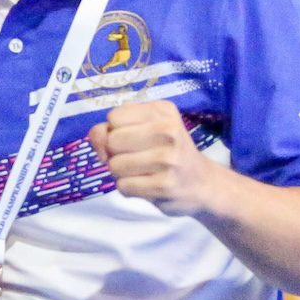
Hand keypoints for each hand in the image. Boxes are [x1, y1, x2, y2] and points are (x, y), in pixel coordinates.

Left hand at [88, 100, 221, 217]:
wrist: (203, 184)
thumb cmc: (168, 153)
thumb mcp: (144, 130)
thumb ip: (112, 129)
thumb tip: (96, 138)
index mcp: (162, 111)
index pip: (114, 117)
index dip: (114, 131)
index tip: (132, 140)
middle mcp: (167, 130)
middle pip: (111, 141)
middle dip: (116, 154)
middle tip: (137, 158)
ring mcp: (168, 158)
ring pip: (114, 165)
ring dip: (121, 173)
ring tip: (143, 172)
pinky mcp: (164, 184)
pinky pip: (123, 186)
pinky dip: (129, 189)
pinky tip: (147, 185)